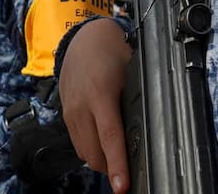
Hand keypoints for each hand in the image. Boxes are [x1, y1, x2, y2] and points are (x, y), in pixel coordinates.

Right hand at [58, 19, 131, 193]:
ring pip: (85, 153)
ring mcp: (71, 112)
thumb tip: (151, 126)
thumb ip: (137, 98)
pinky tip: (104, 145)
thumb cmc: (111, 52)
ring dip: (101, 162)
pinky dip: (92, 151)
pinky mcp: (66, 115)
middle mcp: (81, 107)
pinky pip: (78, 144)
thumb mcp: (131, 71)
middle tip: (130, 171)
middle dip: (112, 168)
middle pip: (95, 153)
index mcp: (100, 94)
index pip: (110, 137)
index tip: (122, 186)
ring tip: (119, 160)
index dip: (118, 164)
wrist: (83, 38)